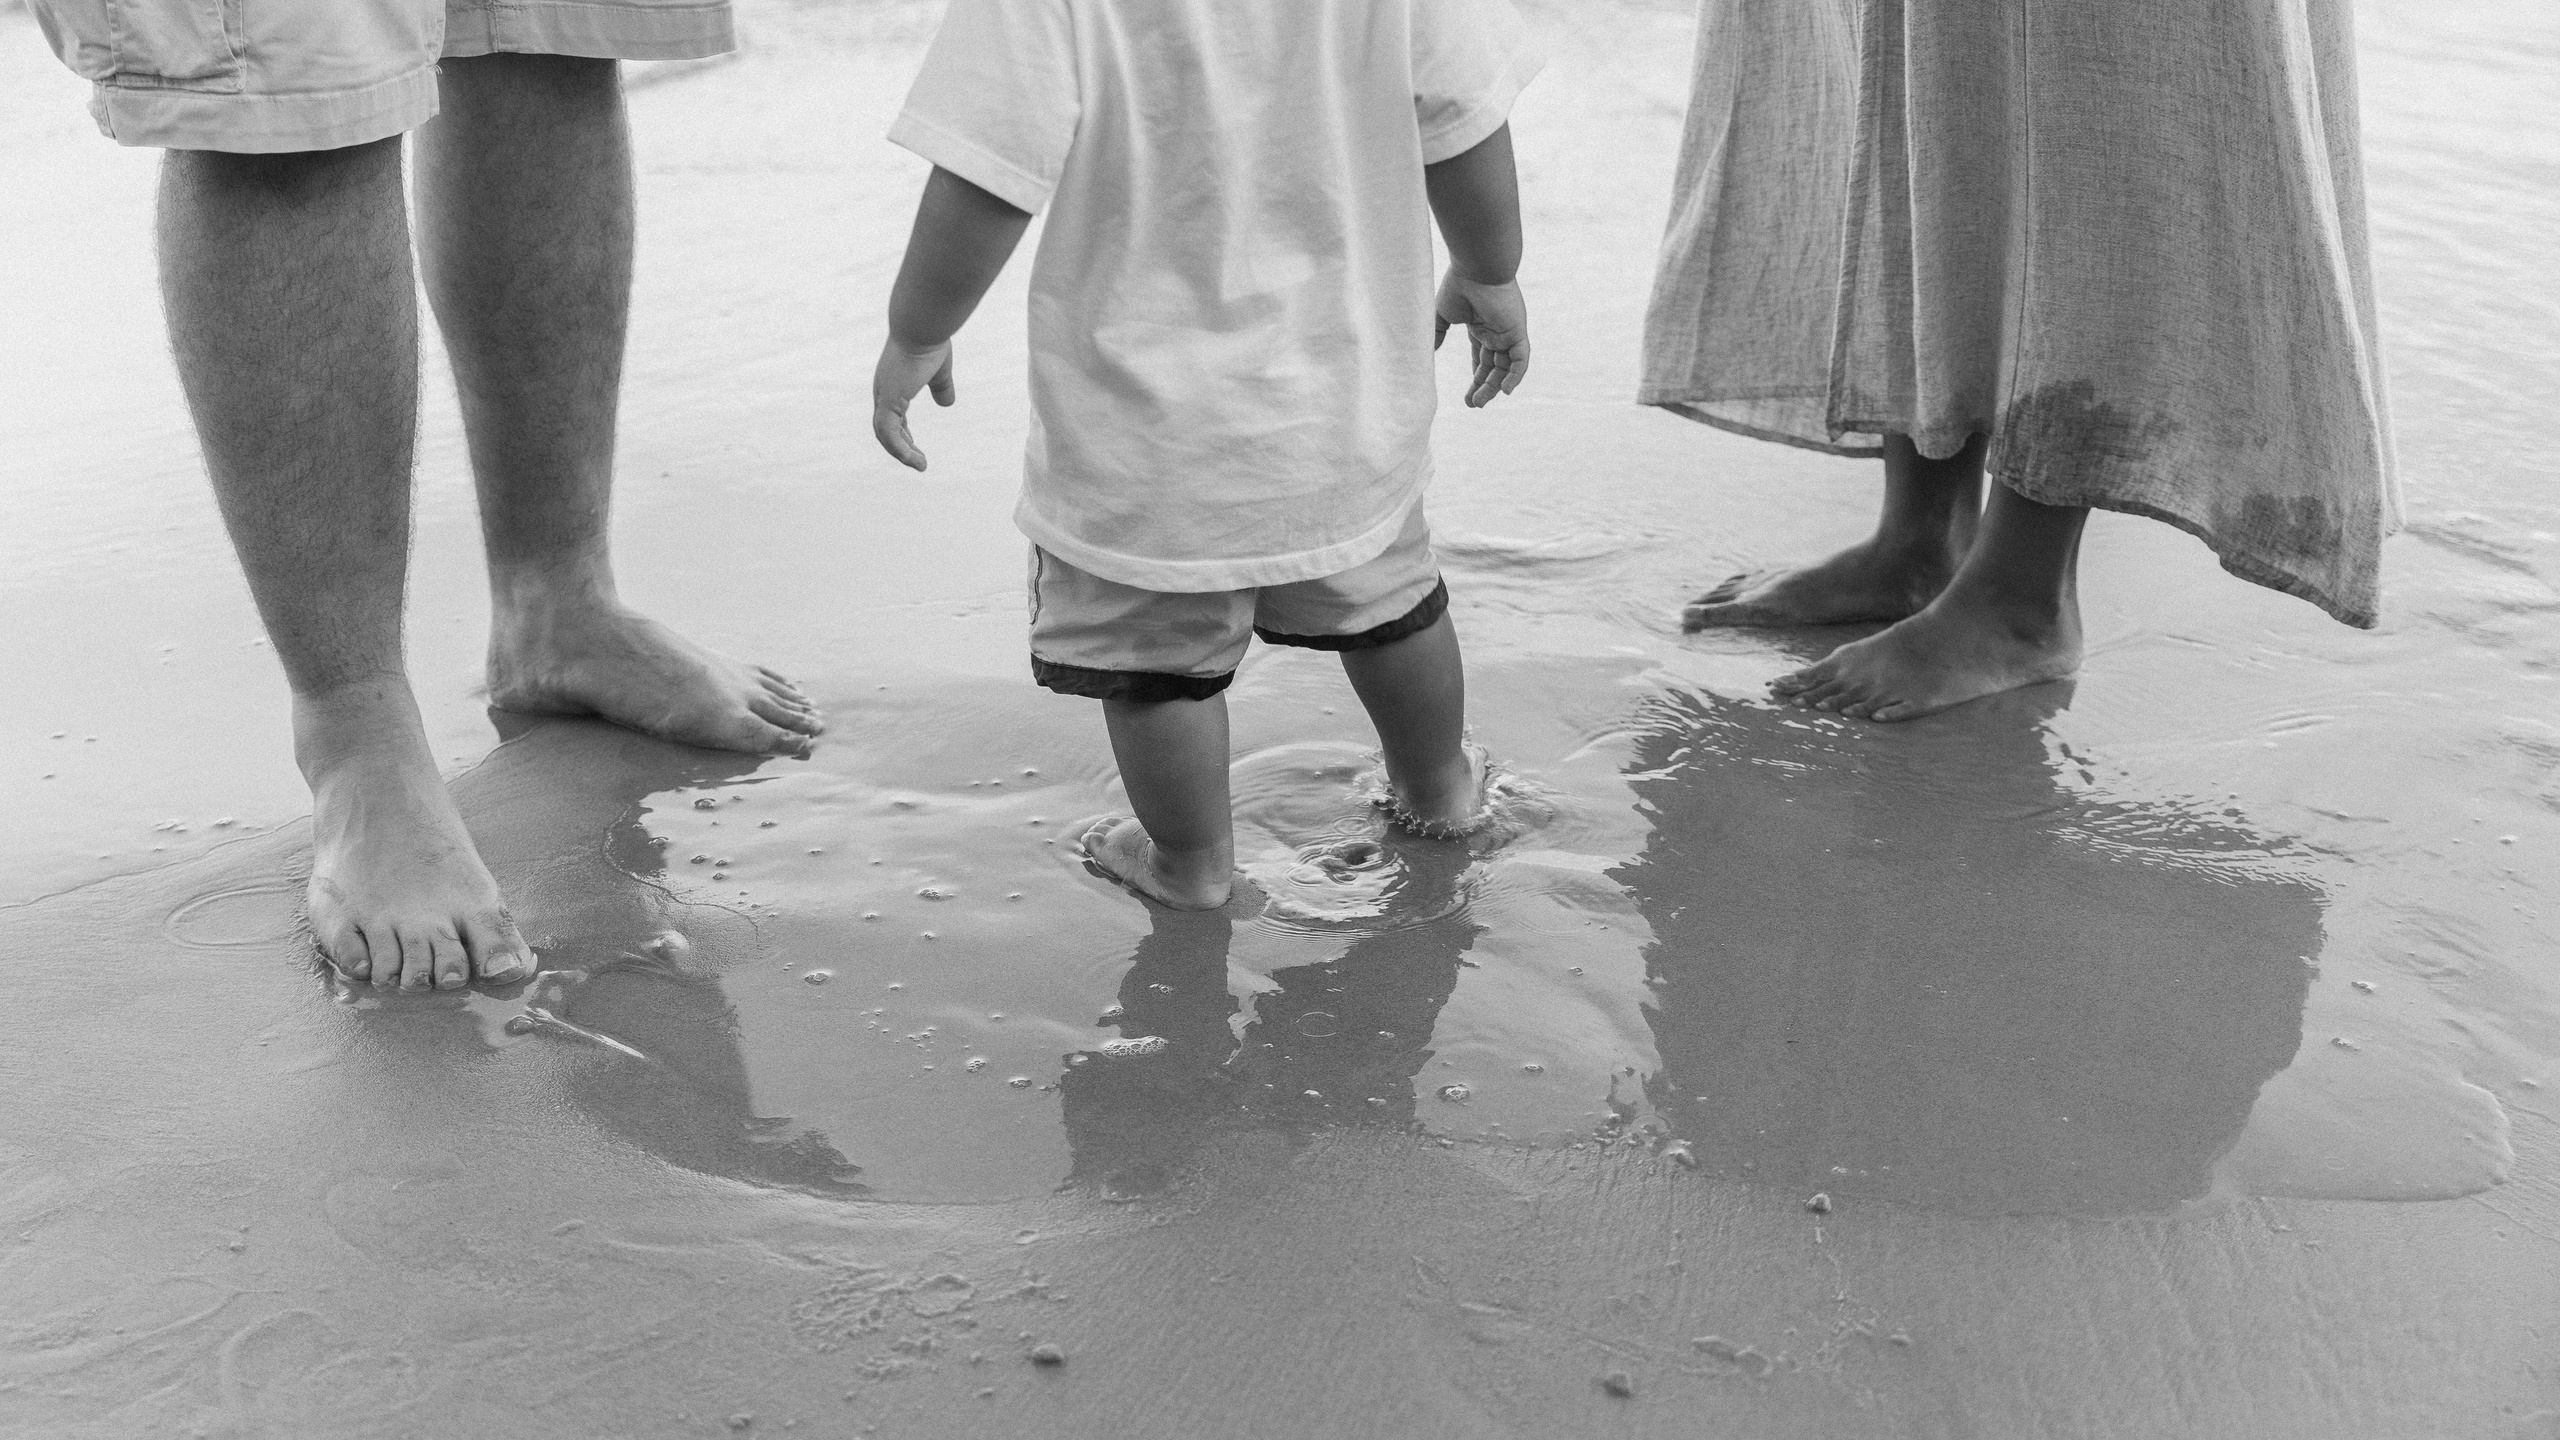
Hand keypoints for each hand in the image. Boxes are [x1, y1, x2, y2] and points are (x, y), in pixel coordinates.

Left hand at [872, 336, 954, 470]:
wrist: (922, 327)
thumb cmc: (930, 342)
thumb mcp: (939, 370)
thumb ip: (941, 387)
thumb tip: (947, 404)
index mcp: (892, 384)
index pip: (892, 416)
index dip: (902, 434)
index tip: (915, 447)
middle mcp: (883, 391)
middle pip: (885, 429)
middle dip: (901, 447)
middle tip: (918, 462)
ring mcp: (883, 396)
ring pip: (885, 435)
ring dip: (902, 454)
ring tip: (920, 466)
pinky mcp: (887, 401)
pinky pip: (889, 434)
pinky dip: (900, 450)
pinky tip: (915, 460)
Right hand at [1433, 271, 1529, 407]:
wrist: (1475, 269)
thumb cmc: (1458, 286)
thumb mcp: (1442, 314)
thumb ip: (1437, 333)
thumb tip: (1430, 350)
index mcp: (1481, 326)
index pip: (1482, 358)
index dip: (1476, 377)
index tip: (1468, 396)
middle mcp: (1497, 330)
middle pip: (1494, 366)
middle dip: (1483, 387)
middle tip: (1473, 404)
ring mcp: (1508, 332)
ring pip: (1505, 367)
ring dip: (1495, 386)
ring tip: (1479, 403)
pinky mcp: (1517, 331)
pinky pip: (1521, 359)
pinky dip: (1516, 376)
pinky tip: (1506, 391)